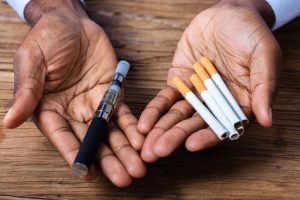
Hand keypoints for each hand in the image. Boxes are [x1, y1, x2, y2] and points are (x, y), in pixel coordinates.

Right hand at [3, 0, 145, 186]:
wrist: (72, 22)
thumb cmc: (47, 38)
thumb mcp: (32, 61)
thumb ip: (27, 91)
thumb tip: (9, 121)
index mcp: (49, 109)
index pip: (62, 137)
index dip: (74, 154)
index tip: (86, 172)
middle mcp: (73, 112)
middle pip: (92, 142)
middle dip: (108, 160)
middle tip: (124, 178)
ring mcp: (95, 105)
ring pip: (111, 133)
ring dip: (125, 151)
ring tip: (138, 168)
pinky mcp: (112, 95)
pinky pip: (124, 115)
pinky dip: (133, 129)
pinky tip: (142, 142)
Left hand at [138, 0, 280, 161]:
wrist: (227, 14)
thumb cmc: (250, 33)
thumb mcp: (264, 54)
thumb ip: (264, 86)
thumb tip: (267, 119)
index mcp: (239, 104)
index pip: (223, 127)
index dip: (207, 137)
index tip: (191, 144)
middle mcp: (215, 104)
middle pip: (194, 126)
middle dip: (174, 138)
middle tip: (157, 152)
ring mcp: (195, 94)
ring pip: (176, 116)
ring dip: (160, 130)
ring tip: (145, 146)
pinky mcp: (178, 83)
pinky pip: (165, 99)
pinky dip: (154, 111)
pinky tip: (143, 124)